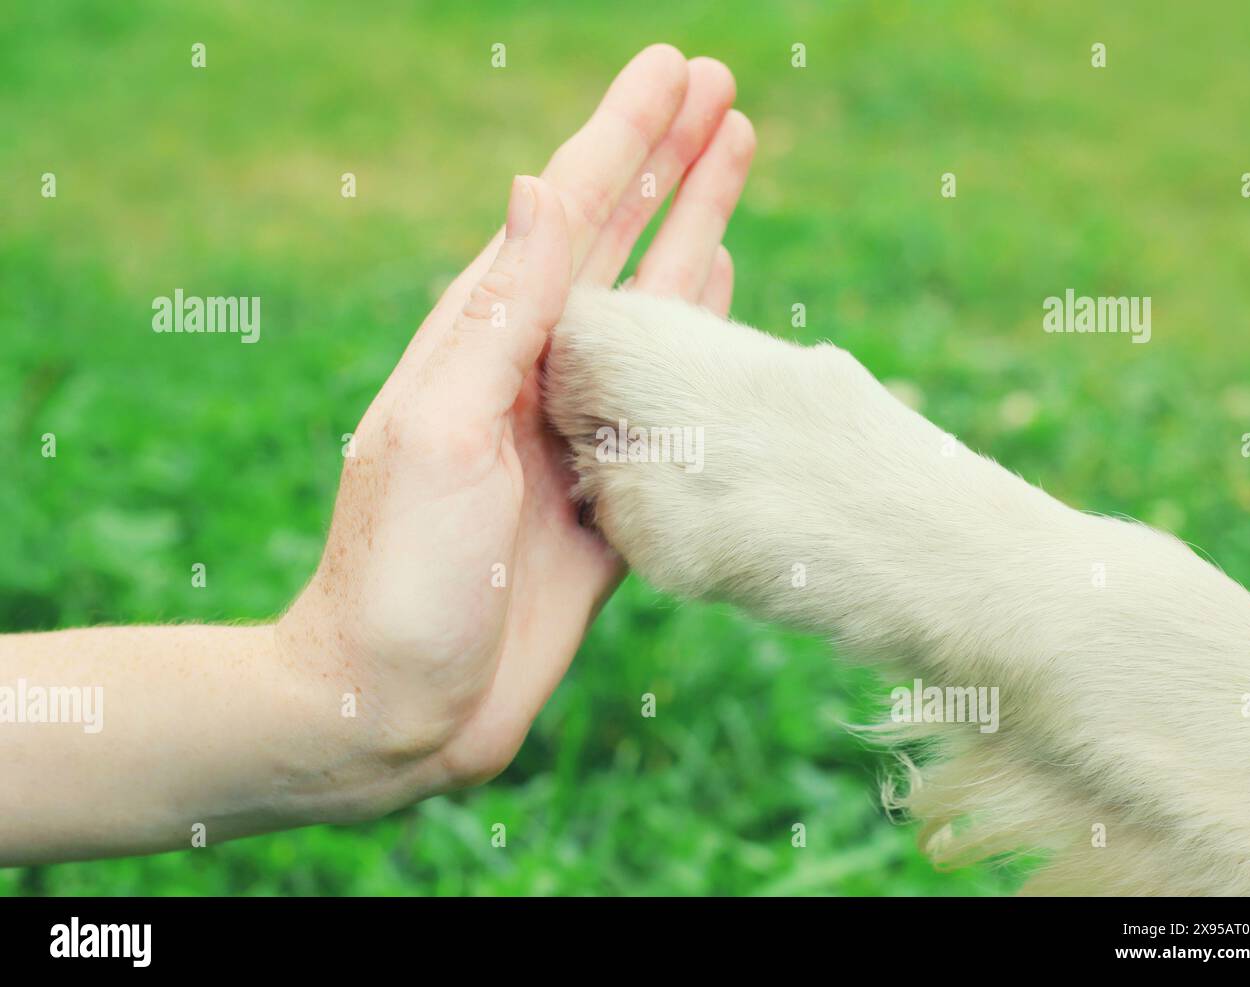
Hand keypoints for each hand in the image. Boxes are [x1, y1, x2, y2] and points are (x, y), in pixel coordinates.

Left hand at [277, 45, 755, 812]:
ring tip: (733, 167)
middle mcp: (532, 372)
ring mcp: (574, 429)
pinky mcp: (609, 492)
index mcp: (485, 341)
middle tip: (723, 92)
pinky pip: (669, 399)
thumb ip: (501, 311)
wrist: (401, 703)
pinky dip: (698, 342)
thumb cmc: (403, 569)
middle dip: (671, 165)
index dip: (628, 137)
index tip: (676, 67)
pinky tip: (717, 298)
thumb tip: (539, 185)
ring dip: (694, 234)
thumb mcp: (443, 425)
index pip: (572, 211)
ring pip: (653, 309)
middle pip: (621, 242)